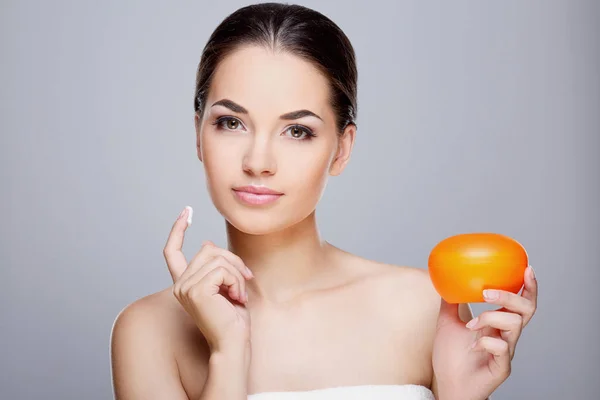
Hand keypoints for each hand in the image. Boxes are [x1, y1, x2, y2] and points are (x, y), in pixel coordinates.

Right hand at [163, 206, 253, 351]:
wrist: (233, 344)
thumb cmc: (233, 319)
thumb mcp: (226, 285)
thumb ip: (216, 266)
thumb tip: (206, 243)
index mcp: (185, 283)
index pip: (172, 252)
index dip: (178, 230)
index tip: (186, 211)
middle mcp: (180, 284)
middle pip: (208, 248)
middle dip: (233, 260)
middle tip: (245, 280)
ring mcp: (185, 287)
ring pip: (218, 258)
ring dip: (237, 274)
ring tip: (239, 295)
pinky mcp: (196, 290)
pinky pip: (223, 269)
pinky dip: (236, 281)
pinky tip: (236, 298)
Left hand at [432, 265, 537, 399]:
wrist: (447, 384)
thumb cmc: (451, 356)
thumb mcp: (446, 322)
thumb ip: (449, 302)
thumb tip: (445, 281)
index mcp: (498, 323)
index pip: (521, 302)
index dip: (528, 286)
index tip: (526, 268)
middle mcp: (506, 335)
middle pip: (526, 310)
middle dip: (510, 296)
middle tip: (487, 292)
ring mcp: (506, 351)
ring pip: (515, 324)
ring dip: (490, 318)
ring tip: (470, 325)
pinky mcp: (502, 366)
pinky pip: (503, 348)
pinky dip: (486, 341)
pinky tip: (472, 345)